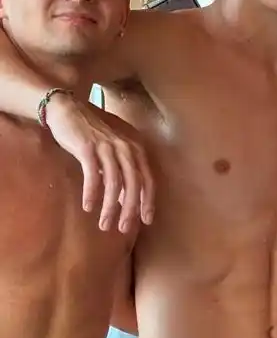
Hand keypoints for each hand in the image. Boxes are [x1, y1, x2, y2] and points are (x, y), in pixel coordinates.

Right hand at [44, 94, 153, 232]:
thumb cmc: (92, 133)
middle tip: (123, 228)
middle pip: (134, 184)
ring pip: (114, 183)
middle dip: (130, 209)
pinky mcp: (88, 148)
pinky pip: (93, 175)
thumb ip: (122, 171)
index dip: (148, 201)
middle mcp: (126, 148)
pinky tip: (88, 206)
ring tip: (104, 224)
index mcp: (136, 149)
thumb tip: (124, 199)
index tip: (146, 221)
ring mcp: (107, 147)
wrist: (68, 109)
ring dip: (110, 207)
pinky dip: (92, 193)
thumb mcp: (113, 150)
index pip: (148, 180)